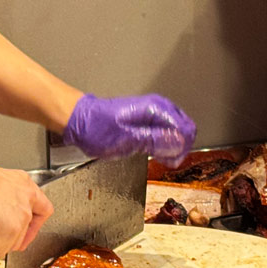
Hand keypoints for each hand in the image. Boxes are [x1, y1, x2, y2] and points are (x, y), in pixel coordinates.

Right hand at [0, 165, 52, 260]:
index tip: (26, 229)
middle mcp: (26, 204)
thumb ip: (1, 195)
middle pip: (24, 232)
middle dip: (9, 239)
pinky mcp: (5, 239)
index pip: (43, 209)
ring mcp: (18, 223)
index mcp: (24, 186)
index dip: (34, 224)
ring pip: (8, 245)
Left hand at [62, 94, 196, 165]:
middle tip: (166, 160)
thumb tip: (178, 143)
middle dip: (180, 147)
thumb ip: (155, 140)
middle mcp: (157, 107)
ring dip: (172, 146)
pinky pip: (166, 131)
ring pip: (177, 131)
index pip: (186, 128)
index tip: (172, 159)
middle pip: (186, 128)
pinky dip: (164, 143)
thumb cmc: (97, 128)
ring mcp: (153, 112)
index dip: (182, 147)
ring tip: (159, 157)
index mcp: (155, 109)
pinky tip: (155, 152)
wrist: (80, 121)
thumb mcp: (126, 139)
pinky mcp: (147, 119)